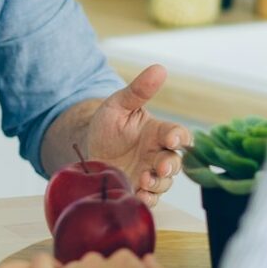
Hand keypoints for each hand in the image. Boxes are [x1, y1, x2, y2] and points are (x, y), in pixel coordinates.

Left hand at [87, 65, 190, 205]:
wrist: (87, 148)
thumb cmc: (107, 125)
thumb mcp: (118, 105)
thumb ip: (138, 90)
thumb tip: (159, 68)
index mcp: (157, 133)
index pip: (178, 135)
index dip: (179, 138)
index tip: (172, 139)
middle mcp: (157, 154)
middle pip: (175, 162)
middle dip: (170, 166)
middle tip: (159, 167)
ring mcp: (149, 174)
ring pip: (164, 182)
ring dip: (157, 183)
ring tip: (143, 180)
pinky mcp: (138, 189)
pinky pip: (151, 198)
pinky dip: (148, 199)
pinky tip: (139, 195)